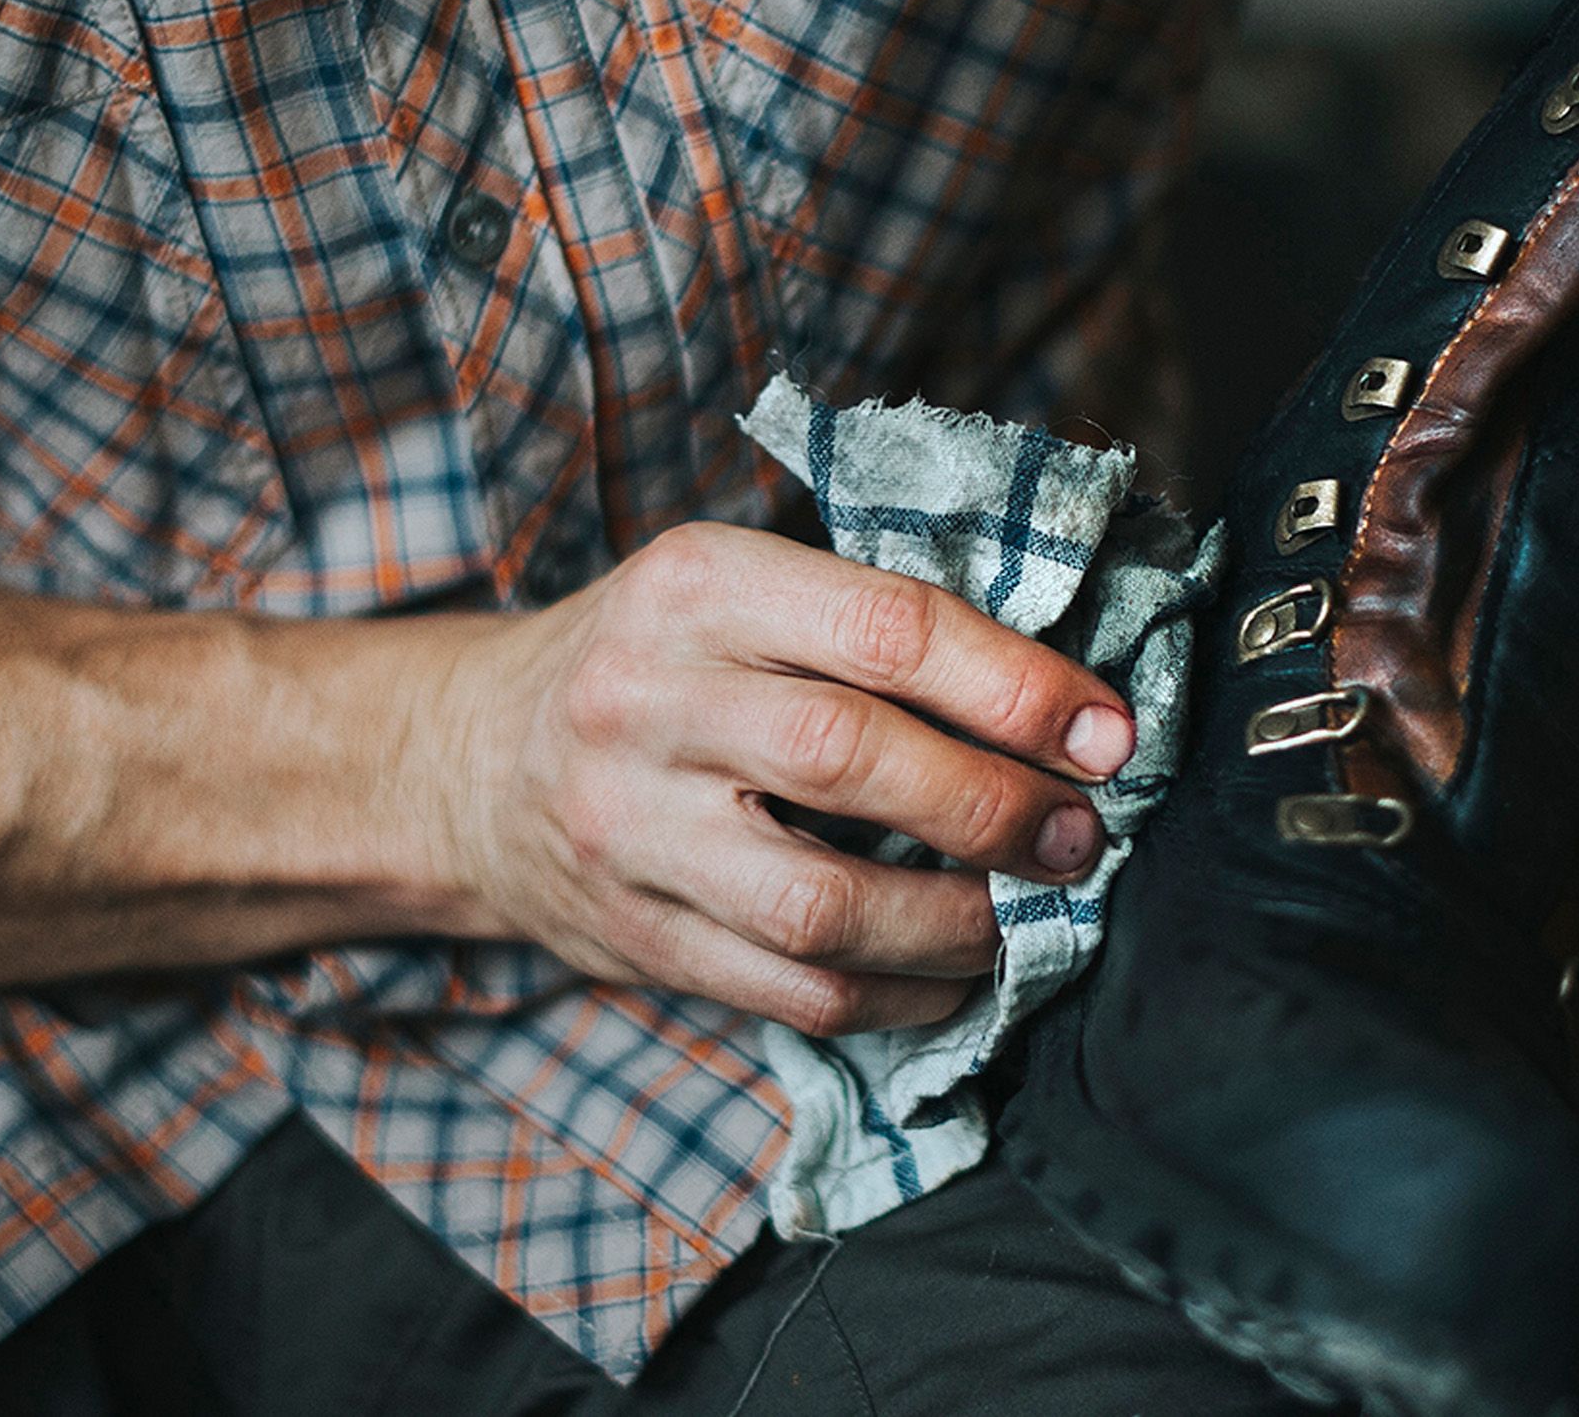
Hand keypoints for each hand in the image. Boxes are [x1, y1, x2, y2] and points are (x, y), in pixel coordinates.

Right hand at [438, 522, 1134, 1035]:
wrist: (471, 758)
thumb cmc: (656, 659)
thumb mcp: (736, 586)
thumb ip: (870, 620)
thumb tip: (1065, 699)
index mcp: (697, 584)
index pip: (888, 627)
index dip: (1018, 687)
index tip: (1107, 733)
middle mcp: (648, 700)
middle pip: (855, 758)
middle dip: (998, 805)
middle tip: (1080, 832)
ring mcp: (630, 829)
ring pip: (824, 902)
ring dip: (959, 921)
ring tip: (1029, 910)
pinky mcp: (634, 938)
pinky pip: (795, 992)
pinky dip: (901, 993)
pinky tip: (955, 972)